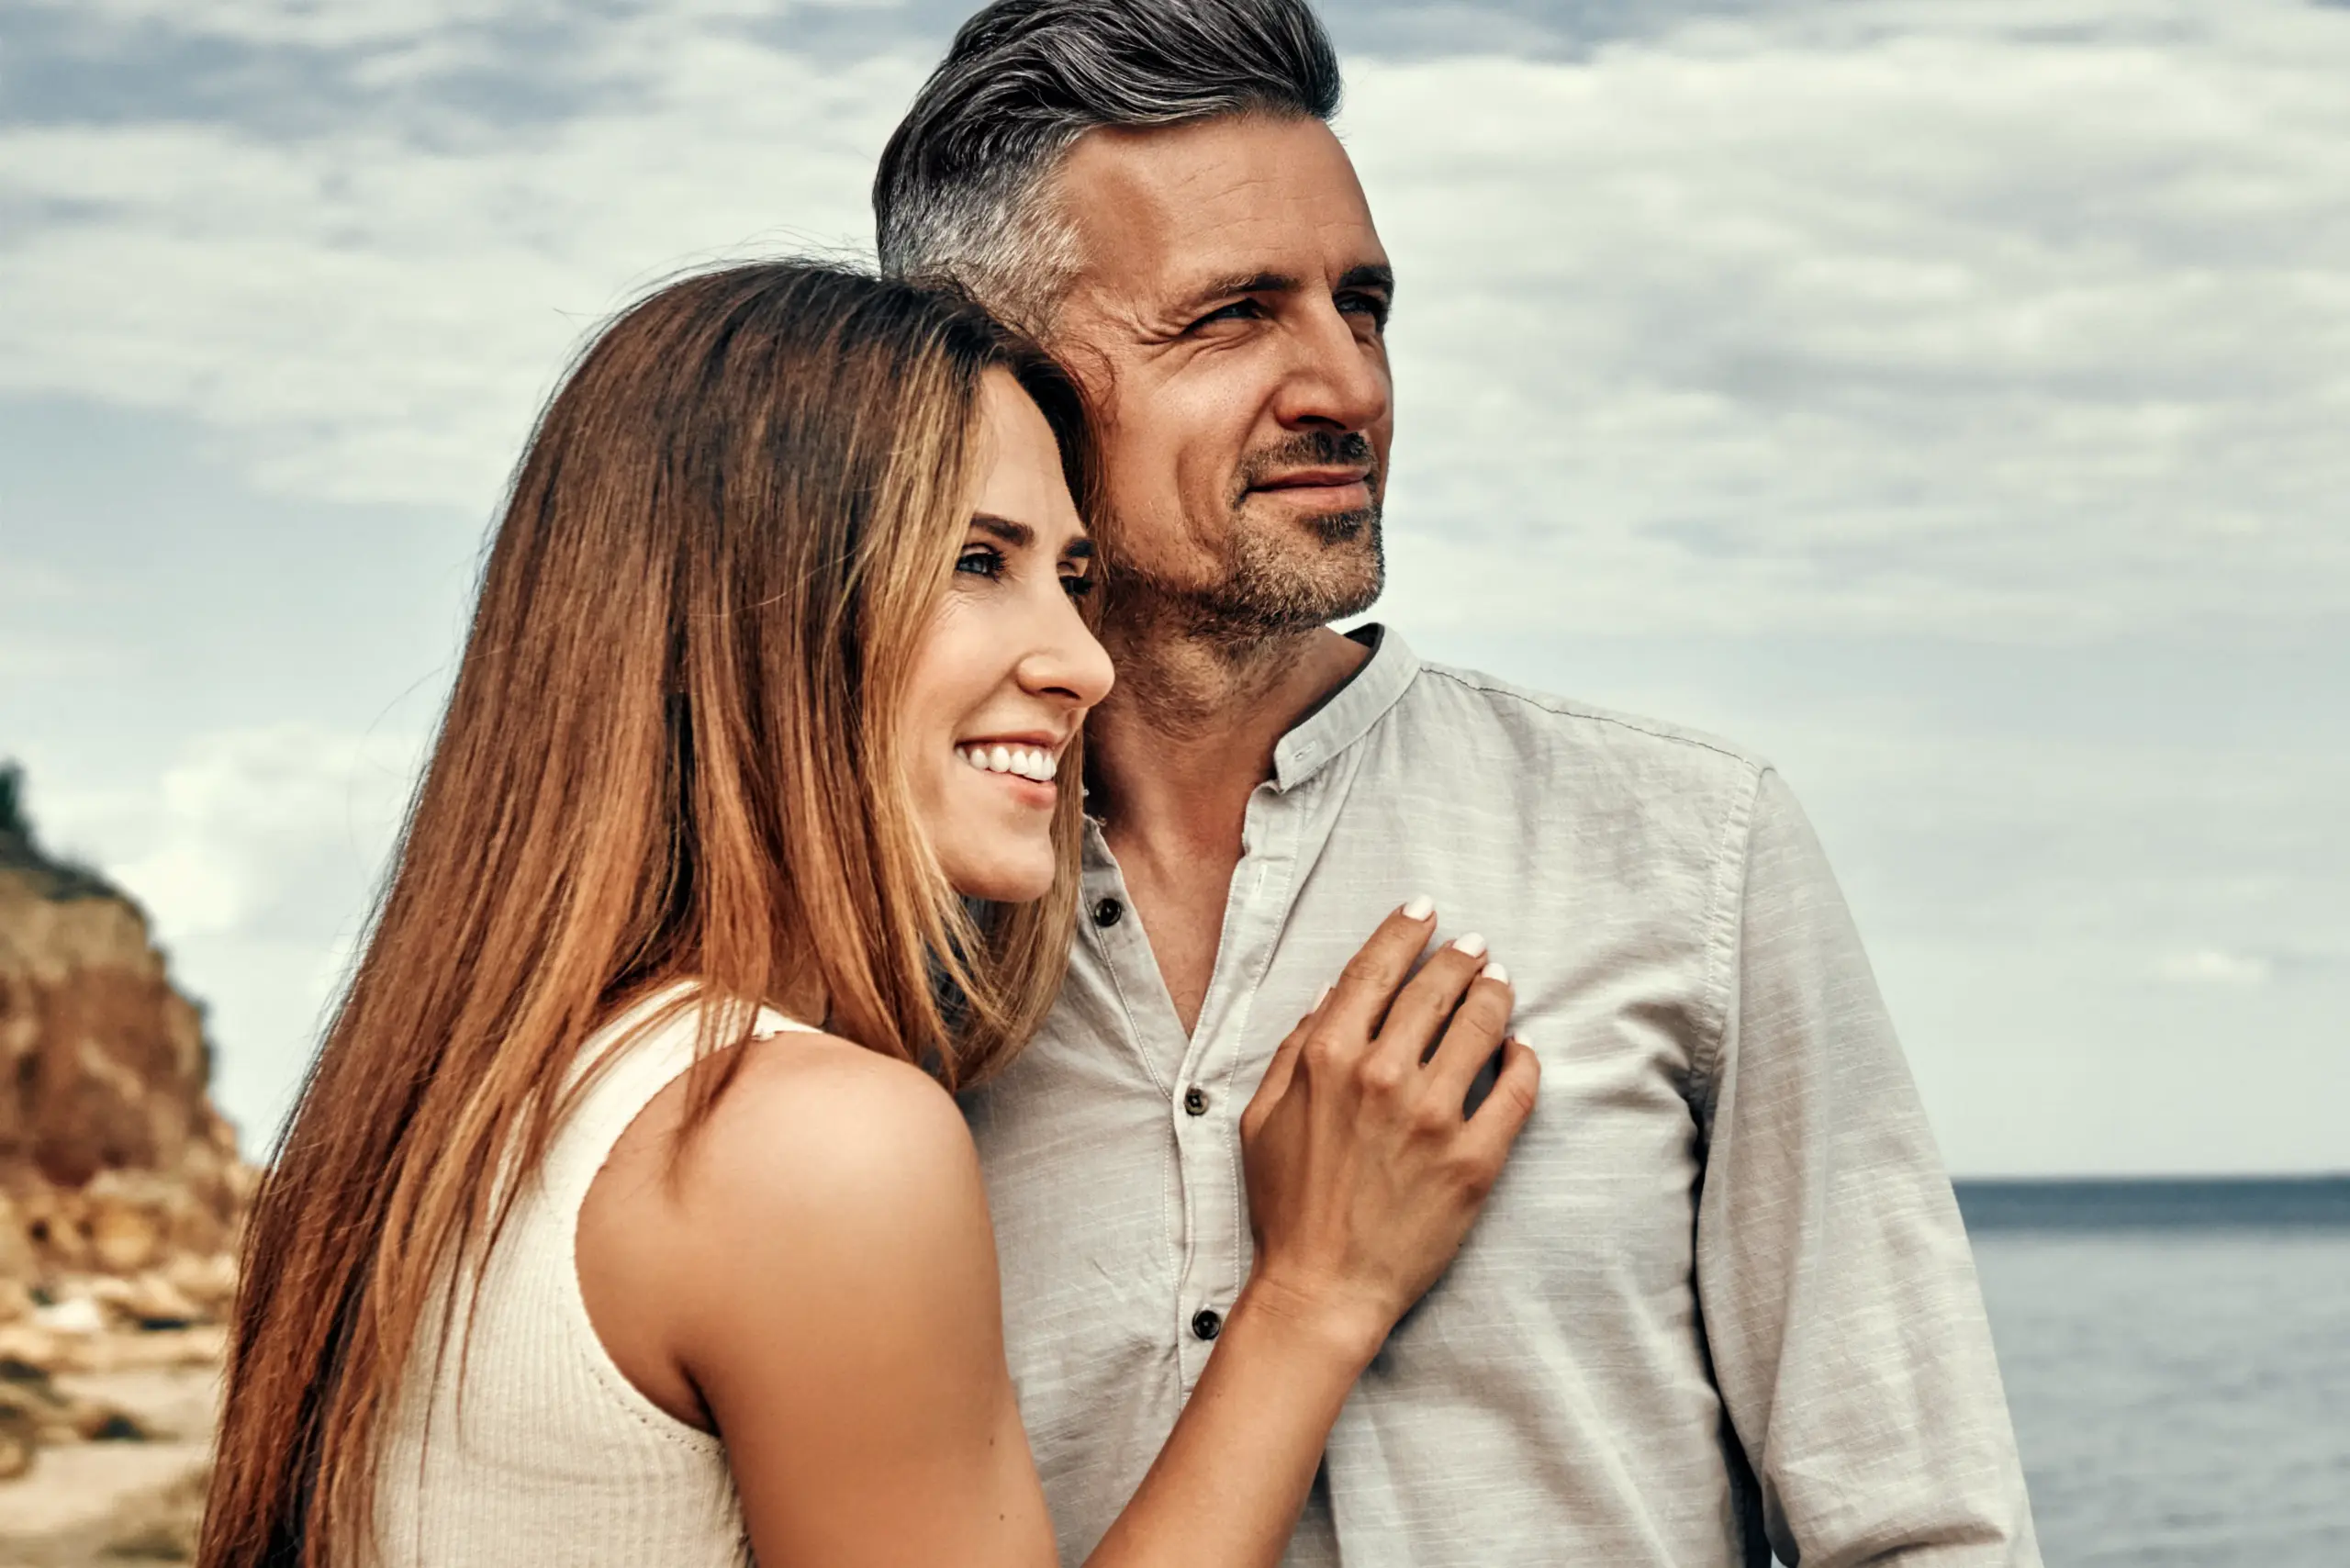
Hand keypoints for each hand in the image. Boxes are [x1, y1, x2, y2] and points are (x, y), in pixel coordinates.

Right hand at [1236, 898, 1539, 1364]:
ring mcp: (1434, 1116)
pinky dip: (1525, 1059)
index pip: (1374, 971)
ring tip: (1500, 983)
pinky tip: (1522, 1048)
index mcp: (1327, 1058)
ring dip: (1495, 995)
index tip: (1424, 910)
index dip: (1403, 931)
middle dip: (1460, 958)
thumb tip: (1329, 998)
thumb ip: (1293, 1051)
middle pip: (1435, 989)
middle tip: (1475, 946)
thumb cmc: (1286, 1205)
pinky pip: (1517, 1090)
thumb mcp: (1261, 1117)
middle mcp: (1383, 1075)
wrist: (1323, 1288)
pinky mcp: (1475, 1159)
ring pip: (1482, 1027)